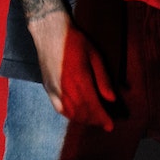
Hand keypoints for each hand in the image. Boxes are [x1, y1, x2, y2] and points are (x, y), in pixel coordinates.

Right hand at [28, 11, 116, 130]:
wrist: (50, 33)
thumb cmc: (76, 41)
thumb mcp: (95, 56)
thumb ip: (103, 79)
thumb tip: (111, 99)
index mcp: (79, 79)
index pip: (93, 106)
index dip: (102, 118)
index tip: (110, 126)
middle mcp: (65, 88)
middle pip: (82, 113)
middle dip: (95, 120)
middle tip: (105, 123)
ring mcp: (54, 89)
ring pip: (71, 113)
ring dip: (84, 119)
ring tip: (94, 119)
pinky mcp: (48, 88)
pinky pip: (60, 108)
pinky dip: (70, 115)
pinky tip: (78, 114)